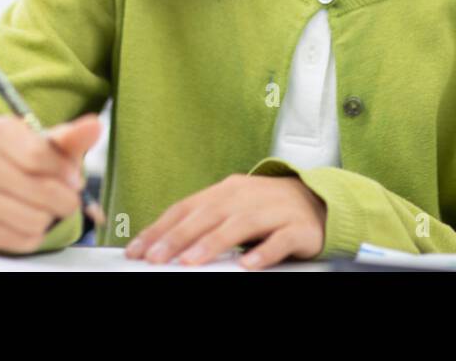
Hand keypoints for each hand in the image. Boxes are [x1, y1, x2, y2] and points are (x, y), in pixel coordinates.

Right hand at [0, 112, 101, 253]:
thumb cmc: (29, 156)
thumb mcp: (52, 142)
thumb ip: (74, 136)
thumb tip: (94, 126)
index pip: (36, 154)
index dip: (64, 170)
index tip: (75, 178)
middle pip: (39, 189)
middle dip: (65, 198)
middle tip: (69, 196)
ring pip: (33, 219)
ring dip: (51, 217)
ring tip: (48, 206)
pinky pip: (22, 239)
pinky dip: (36, 234)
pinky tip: (31, 217)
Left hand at [124, 173, 326, 269]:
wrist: (318, 202)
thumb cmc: (266, 209)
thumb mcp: (232, 208)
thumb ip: (203, 221)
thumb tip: (162, 243)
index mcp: (226, 190)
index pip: (187, 207)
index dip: (160, 228)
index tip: (137, 250)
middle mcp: (248, 196)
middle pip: (209, 214)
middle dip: (178, 236)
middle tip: (155, 257)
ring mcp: (274, 210)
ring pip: (240, 224)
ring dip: (213, 242)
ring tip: (190, 261)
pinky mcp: (298, 228)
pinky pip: (280, 240)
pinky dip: (263, 252)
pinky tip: (247, 265)